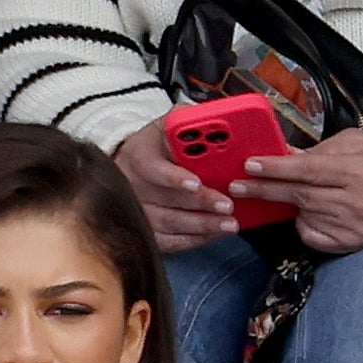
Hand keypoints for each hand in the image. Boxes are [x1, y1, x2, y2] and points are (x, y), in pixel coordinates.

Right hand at [113, 119, 236, 252]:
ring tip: (229, 224)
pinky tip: (213, 234)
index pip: (152, 169)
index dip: (174, 177)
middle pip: (166, 200)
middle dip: (200, 204)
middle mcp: (133, 186)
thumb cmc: (159, 143)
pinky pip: (169, 241)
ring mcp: (138, 211)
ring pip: (169, 224)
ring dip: (202, 226)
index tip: (196, 182)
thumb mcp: (169, 123)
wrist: (133, 165)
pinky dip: (193, 240)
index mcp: (139, 155)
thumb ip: (189, 120)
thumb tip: (222, 122)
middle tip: (227, 206)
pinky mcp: (146, 230)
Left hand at [229, 129, 362, 253]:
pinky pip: (311, 235)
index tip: (251, 166)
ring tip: (283, 192)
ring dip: (288, 204)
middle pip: (299, 196)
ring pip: (303, 215)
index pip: (308, 171)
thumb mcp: (357, 143)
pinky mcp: (350, 244)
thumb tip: (285, 156)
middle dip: (266, 190)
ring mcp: (353, 227)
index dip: (276, 169)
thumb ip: (320, 150)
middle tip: (239, 186)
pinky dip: (303, 222)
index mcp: (359, 170)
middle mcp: (357, 201)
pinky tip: (310, 211)